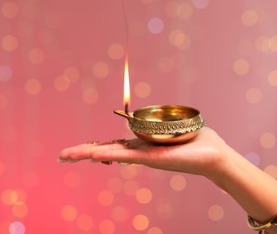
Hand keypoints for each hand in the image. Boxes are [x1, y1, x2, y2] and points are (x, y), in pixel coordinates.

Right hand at [58, 126, 230, 177]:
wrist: (214, 156)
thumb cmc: (197, 141)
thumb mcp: (174, 129)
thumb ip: (164, 124)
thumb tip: (163, 118)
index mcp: (141, 144)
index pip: (113, 145)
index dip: (95, 146)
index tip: (81, 149)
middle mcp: (137, 151)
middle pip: (105, 150)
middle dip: (82, 152)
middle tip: (62, 155)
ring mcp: (141, 155)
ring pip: (107, 153)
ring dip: (85, 153)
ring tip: (65, 155)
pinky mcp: (148, 157)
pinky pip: (121, 154)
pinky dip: (103, 153)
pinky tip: (87, 154)